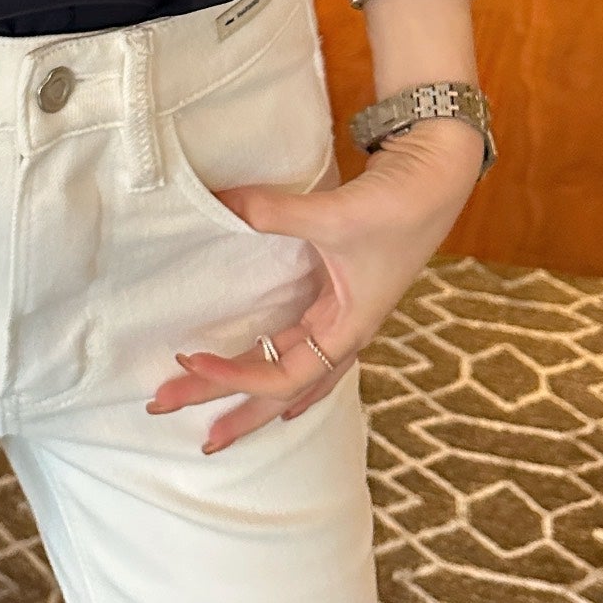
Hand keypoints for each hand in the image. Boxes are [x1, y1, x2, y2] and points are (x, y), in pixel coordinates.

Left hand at [145, 117, 484, 452]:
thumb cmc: (398, 206)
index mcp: (348, 330)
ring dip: (249, 397)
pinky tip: (277, 397)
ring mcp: (342, 316)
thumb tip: (218, 204)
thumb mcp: (335, 215)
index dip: (234, 375)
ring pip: (290, 373)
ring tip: (213, 425)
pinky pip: (303, 346)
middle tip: (166, 412)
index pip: (281, 374)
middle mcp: (344, 333)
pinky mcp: (337, 292)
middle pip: (279, 389)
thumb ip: (273, 213)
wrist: (437, 177)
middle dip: (227, 407)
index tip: (188, 361)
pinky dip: (281, 370)